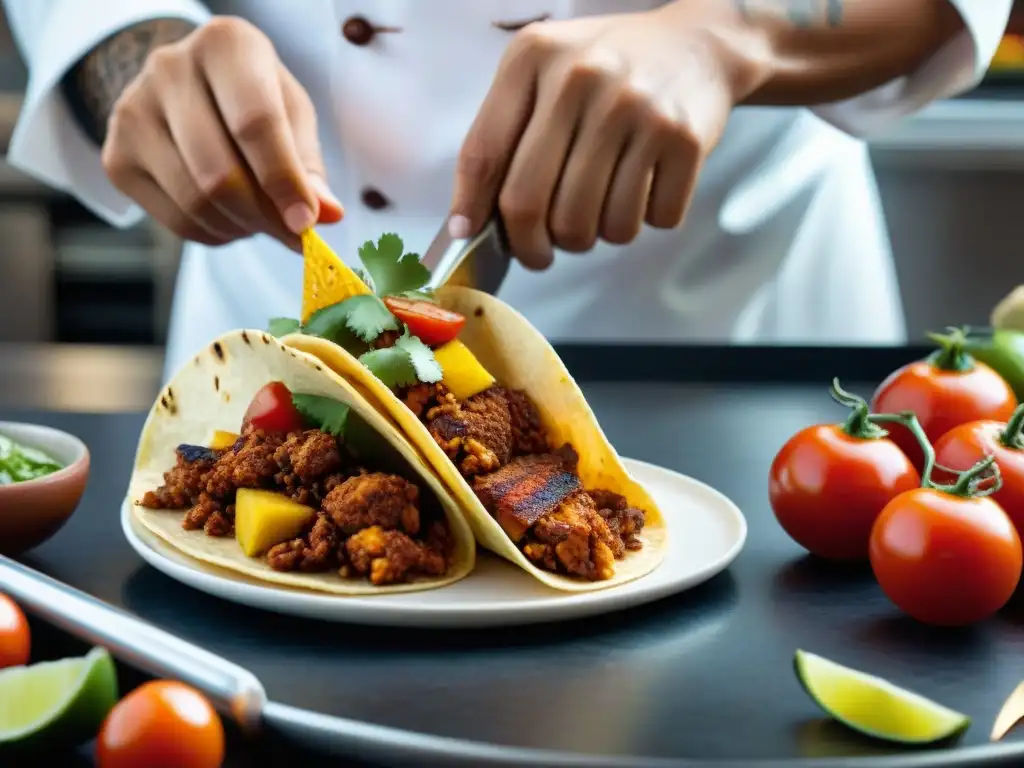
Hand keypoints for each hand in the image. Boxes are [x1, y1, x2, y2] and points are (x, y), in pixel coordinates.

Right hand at [101, 16, 342, 249]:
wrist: (187, 89)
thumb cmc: (253, 99)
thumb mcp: (291, 116)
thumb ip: (309, 166)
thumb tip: (326, 215)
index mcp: (225, 44)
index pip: (255, 123)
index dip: (283, 181)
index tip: (308, 223)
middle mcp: (169, 68)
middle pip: (219, 173)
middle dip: (264, 217)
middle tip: (293, 234)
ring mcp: (133, 112)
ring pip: (195, 202)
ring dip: (241, 228)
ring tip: (262, 219)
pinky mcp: (117, 157)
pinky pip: (175, 220)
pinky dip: (214, 233)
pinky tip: (230, 217)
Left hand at [449, 4, 767, 268]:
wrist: (698, 45)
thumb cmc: (607, 71)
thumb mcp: (545, 73)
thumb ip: (504, 134)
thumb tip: (468, 220)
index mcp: (535, 58)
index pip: (483, 153)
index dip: (471, 207)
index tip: (470, 236)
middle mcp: (582, 78)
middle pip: (529, 203)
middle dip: (531, 246)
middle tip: (541, 251)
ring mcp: (636, 108)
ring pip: (591, 225)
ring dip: (592, 237)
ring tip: (599, 210)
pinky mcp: (683, 138)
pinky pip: (648, 221)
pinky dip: (643, 221)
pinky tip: (642, 191)